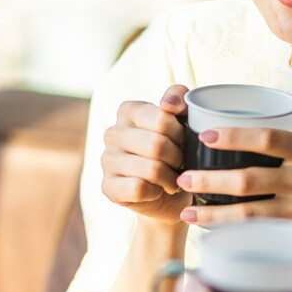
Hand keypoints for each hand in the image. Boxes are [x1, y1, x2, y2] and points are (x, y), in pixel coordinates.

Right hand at [100, 85, 191, 225]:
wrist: (168, 192)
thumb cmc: (175, 150)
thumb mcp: (182, 120)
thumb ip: (179, 99)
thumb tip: (168, 104)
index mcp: (128, 111)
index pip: (162, 119)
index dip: (180, 133)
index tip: (183, 140)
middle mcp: (112, 133)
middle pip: (157, 145)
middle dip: (177, 158)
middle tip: (181, 163)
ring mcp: (107, 160)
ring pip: (151, 169)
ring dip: (171, 178)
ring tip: (174, 178)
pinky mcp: (108, 187)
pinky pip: (139, 188)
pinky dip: (156, 192)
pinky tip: (157, 190)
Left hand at [176, 128, 291, 242]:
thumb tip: (257, 134)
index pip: (266, 137)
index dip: (233, 136)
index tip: (205, 136)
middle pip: (248, 178)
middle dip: (210, 179)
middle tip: (182, 178)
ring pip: (250, 212)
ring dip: (215, 213)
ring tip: (187, 212)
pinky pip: (266, 233)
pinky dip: (239, 233)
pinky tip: (216, 234)